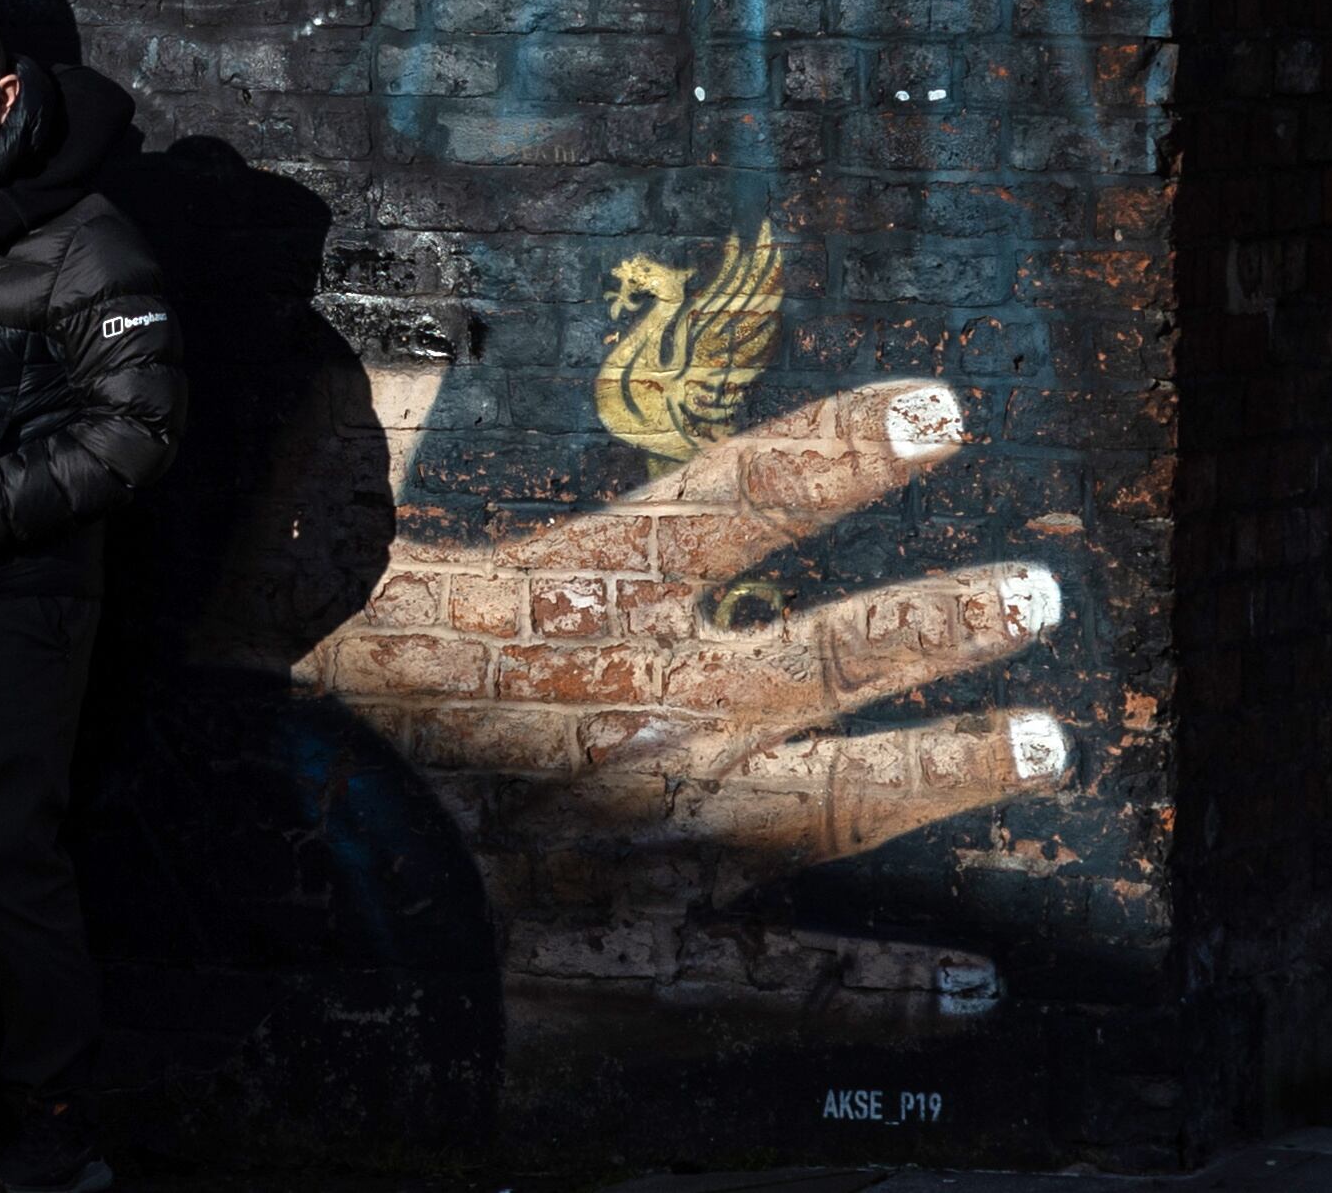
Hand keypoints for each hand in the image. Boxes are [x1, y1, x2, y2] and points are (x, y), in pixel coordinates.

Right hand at [302, 378, 1072, 1033]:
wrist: (284, 893)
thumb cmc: (281, 712)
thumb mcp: (300, 548)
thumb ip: (359, 441)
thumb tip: (387, 341)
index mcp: (576, 604)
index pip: (740, 501)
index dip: (845, 451)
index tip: (941, 411)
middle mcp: (653, 710)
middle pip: (831, 650)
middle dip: (943, 618)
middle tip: (1043, 592)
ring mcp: (671, 842)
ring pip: (845, 797)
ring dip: (953, 769)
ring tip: (1050, 745)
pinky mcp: (659, 963)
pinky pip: (797, 981)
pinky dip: (890, 989)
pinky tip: (971, 990)